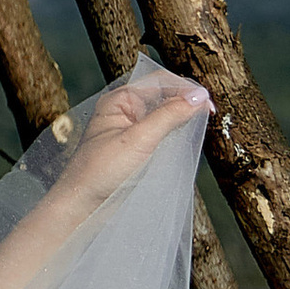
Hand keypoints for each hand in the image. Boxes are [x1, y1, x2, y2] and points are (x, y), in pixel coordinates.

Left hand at [59, 67, 209, 199]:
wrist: (82, 206)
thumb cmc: (99, 171)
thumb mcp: (139, 140)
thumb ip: (169, 116)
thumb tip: (198, 96)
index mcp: (119, 100)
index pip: (159, 82)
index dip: (185, 89)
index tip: (206, 104)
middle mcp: (124, 112)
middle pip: (164, 97)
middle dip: (185, 103)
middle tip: (208, 115)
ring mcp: (131, 131)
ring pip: (164, 116)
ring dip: (182, 119)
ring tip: (200, 126)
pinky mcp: (136, 150)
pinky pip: (161, 135)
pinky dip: (176, 135)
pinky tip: (186, 141)